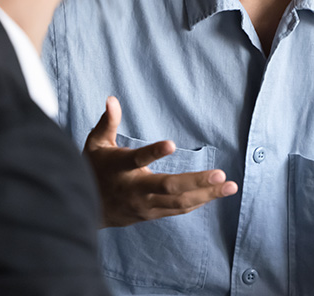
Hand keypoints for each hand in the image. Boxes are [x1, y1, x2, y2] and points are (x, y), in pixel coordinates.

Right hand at [83, 96, 238, 226]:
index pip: (137, 159)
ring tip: (230, 186)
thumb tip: (112, 99)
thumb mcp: (94, 144)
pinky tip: (215, 194)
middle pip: (168, 187)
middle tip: (221, 174)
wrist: (83, 210)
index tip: (171, 143)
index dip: (153, 152)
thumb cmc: (93, 170)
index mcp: (120, 168)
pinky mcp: (151, 215)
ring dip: (206, 195)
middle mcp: (134, 189)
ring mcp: (144, 205)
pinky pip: (178, 210)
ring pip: (178, 203)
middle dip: (197, 182)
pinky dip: (198, 202)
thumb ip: (107, 122)